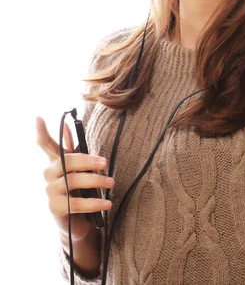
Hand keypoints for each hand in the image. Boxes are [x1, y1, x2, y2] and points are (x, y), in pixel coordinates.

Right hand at [36, 116, 113, 241]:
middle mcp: (50, 174)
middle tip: (105, 163)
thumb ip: (74, 149)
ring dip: (95, 181)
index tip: (39, 117)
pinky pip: (76, 203)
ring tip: (111, 182)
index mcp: (56, 161)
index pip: (46, 144)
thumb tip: (68, 126)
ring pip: (73, 181)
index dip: (42, 131)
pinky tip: (107, 203)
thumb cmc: (82, 189)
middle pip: (67, 161)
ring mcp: (50, 191)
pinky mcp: (55, 208)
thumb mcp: (81, 169)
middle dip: (88, 160)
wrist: (80, 221)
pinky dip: (94, 203)